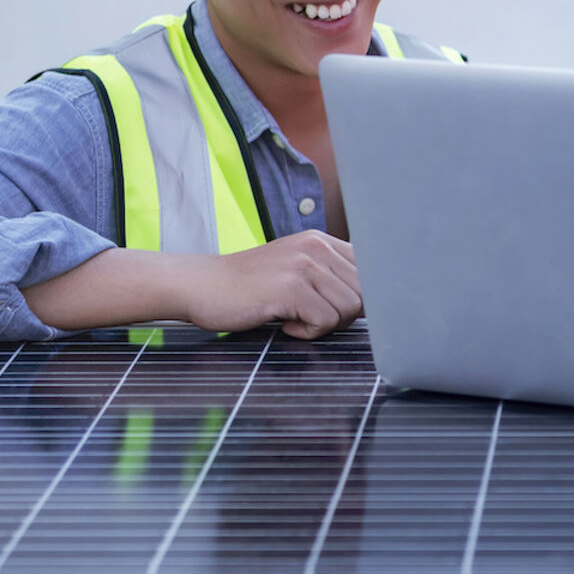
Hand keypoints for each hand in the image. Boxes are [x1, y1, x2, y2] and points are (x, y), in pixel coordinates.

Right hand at [183, 230, 362, 338]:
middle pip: (366, 293)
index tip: (339, 311)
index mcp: (322, 241)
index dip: (362, 299)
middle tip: (312, 318)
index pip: (372, 270)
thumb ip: (330, 276)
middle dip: (345, 315)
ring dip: (326, 325)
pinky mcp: (290, 287)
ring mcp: (303, 265)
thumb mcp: (295, 269)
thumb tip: (373, 303)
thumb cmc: (249, 287)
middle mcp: (316, 246)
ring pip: (350, 309)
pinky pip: (325, 322)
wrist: (201, 285)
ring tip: (296, 318)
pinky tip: (285, 325)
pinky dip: (307, 332)